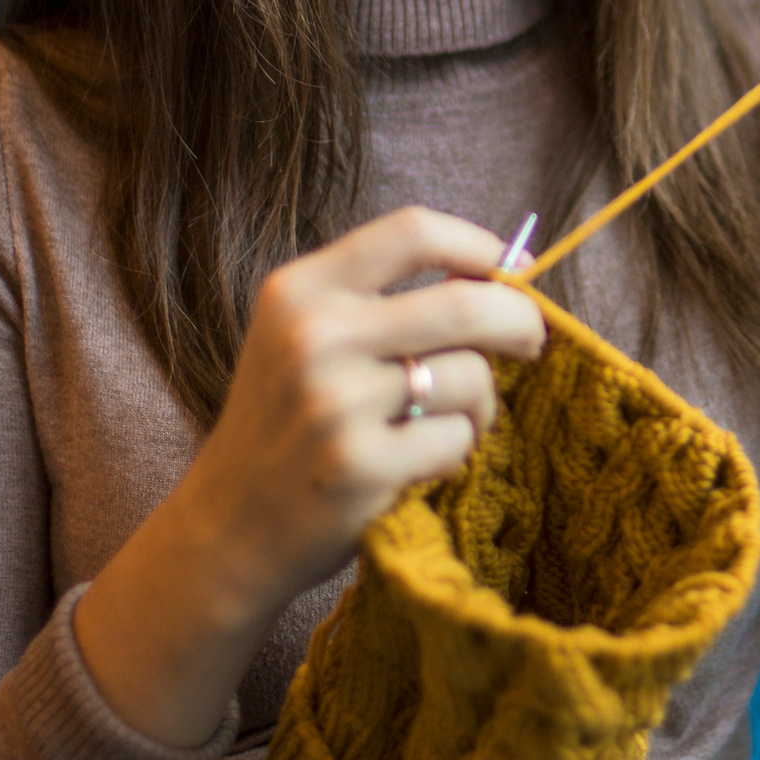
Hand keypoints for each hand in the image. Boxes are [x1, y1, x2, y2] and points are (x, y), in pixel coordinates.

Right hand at [179, 206, 544, 605]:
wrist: (228, 527)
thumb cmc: (289, 423)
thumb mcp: (307, 339)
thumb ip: (385, 302)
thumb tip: (506, 272)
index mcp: (301, 291)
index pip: (413, 232)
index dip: (480, 246)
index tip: (515, 267)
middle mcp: (314, 337)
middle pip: (464, 303)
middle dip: (519, 321)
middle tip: (531, 342)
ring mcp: (335, 403)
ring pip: (471, 377)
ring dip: (480, 405)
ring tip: (443, 423)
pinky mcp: (360, 465)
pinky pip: (458, 439)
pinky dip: (456, 451)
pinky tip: (417, 464)